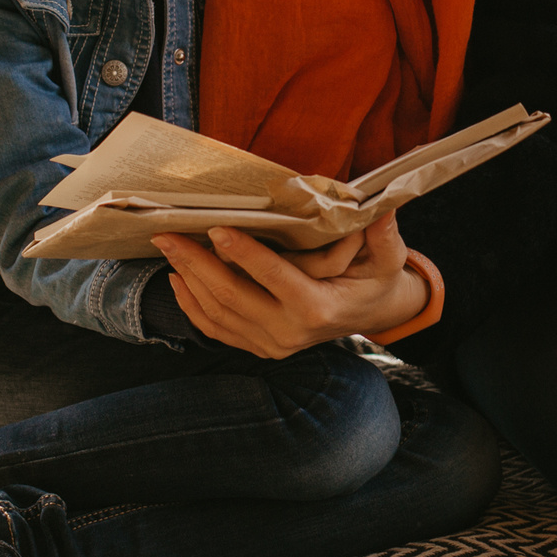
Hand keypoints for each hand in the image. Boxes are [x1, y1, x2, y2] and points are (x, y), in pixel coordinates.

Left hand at [153, 215, 425, 358]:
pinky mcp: (260, 348)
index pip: (274, 277)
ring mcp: (273, 345)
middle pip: (233, 296)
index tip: (216, 229)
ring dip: (188, 280)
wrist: (372, 316)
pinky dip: (192, 306)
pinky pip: (217, 331)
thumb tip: (384, 208)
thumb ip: (384, 236)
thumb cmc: (377, 279)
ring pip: (218, 315)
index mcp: (318, 308)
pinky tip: (178, 280)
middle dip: (196, 263)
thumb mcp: (388, 258)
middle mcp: (291, 332)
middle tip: (168, 235)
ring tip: (168, 250)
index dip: (244, 254)